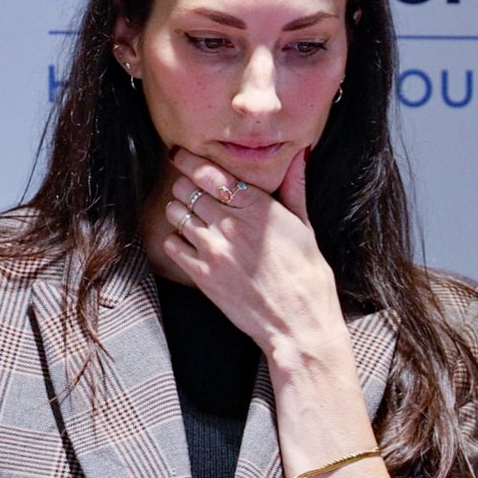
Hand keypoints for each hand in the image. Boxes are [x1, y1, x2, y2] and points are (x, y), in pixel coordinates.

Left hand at [151, 148, 344, 360]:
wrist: (299, 323)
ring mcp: (213, 250)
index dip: (188, 160)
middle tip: (191, 192)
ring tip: (192, 218)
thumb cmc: (307, 275)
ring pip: (175, 213)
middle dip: (185, 187)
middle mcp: (231, 224)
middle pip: (185, 189)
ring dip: (179, 212)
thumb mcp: (305, 227)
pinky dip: (175, 240)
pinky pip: (171, 244)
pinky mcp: (201, 274)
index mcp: (257, 207)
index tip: (180, 155)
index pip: (208, 172)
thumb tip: (300, 153)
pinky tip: (190, 244)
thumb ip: (294, 188)